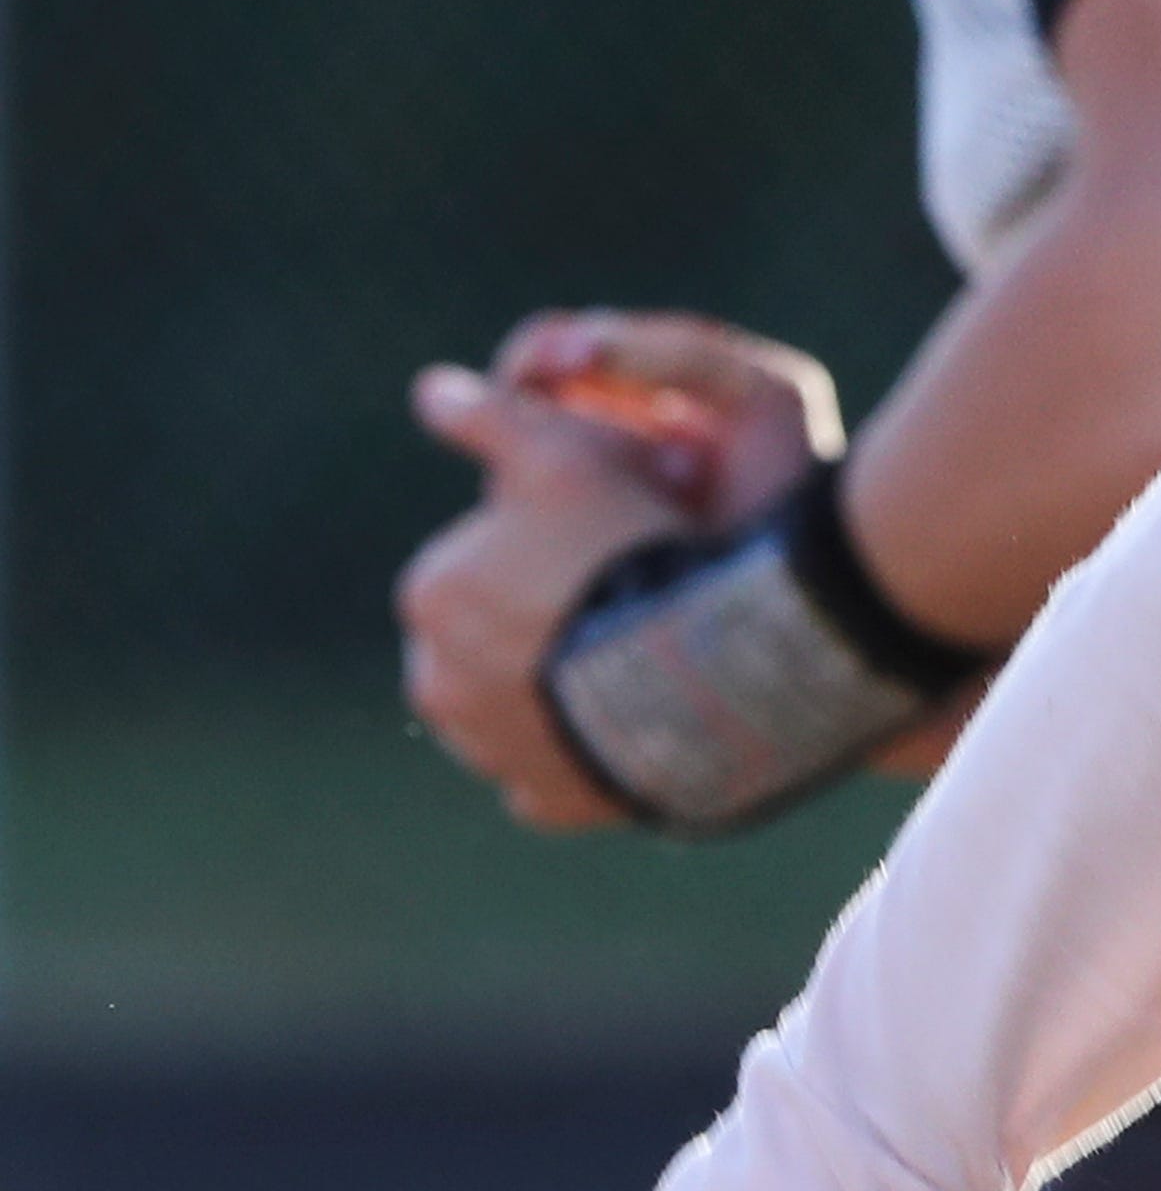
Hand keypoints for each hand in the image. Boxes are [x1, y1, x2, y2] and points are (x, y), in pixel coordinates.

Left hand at [398, 312, 835, 826]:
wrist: (700, 663)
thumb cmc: (629, 544)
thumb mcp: (561, 450)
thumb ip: (491, 415)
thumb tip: (431, 388)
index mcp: (431, 595)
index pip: (468, 560)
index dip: (538, 542)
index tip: (602, 536)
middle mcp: (439, 684)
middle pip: (486, 639)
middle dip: (537, 618)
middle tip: (625, 592)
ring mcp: (493, 752)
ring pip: (516, 708)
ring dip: (557, 686)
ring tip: (639, 653)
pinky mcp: (550, 802)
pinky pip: (557, 772)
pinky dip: (585, 750)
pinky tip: (635, 716)